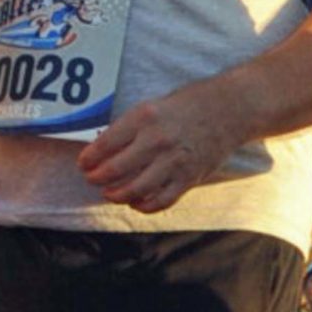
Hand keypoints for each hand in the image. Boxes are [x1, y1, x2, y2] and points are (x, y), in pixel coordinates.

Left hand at [77, 83, 235, 212]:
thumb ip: (130, 127)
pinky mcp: (188, 177)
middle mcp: (157, 140)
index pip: (105, 144)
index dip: (89, 158)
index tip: (83, 164)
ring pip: (135, 190)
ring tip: (110, 193)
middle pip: (115, 170)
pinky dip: (144, 206)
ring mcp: (174, 161)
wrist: (228, 110)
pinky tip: (136, 202)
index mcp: (144, 118)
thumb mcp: (154, 105)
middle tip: (92, 179)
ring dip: (116, 195)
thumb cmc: (188, 105)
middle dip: (97, 178)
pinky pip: (161, 200)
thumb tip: (104, 148)